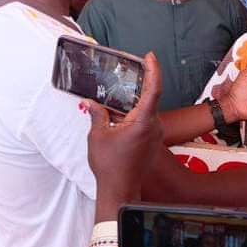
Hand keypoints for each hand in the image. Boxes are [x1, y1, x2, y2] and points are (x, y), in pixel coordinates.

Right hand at [87, 52, 163, 221]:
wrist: (120, 189)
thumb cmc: (110, 166)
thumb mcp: (98, 135)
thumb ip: (98, 114)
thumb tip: (92, 103)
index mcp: (143, 121)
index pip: (154, 89)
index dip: (153, 70)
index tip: (150, 57)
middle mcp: (153, 126)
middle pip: (150, 98)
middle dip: (140, 84)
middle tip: (132, 69)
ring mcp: (154, 134)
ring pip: (146, 110)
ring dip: (133, 101)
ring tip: (118, 93)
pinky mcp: (150, 141)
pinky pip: (144, 121)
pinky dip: (133, 114)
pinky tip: (119, 113)